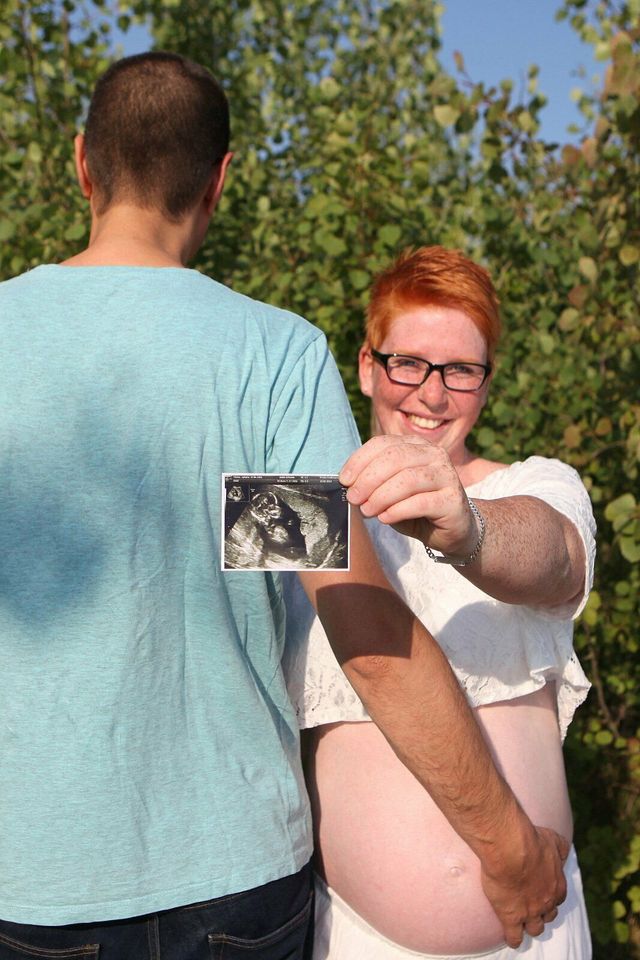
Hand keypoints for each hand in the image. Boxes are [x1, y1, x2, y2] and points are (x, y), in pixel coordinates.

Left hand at [340, 435, 477, 557]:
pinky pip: (421, 502)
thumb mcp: (390, 491)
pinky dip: (397, 510)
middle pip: (395, 458)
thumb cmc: (416, 509)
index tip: (344, 480)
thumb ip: (373, 483)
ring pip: (407, 479)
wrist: (451, 531)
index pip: (383, 443)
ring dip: (380, 496)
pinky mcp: (453, 499)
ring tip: (367, 511)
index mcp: (416, 445)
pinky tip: (385, 518)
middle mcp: (434, 454)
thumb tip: (348, 484)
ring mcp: (447, 475)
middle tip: (353, 498)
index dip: (359, 460)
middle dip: (368, 479)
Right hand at [480, 825, 569, 947]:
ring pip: (535, 929)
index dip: (550, 896)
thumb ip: (560, 848)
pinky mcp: (511, 917)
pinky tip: (511, 938)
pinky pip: (515, 936)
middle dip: (542, 913)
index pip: (558, 898)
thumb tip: (564, 851)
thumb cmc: (531, 841)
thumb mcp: (553, 840)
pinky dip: (514, 939)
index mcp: (556, 885)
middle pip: (548, 916)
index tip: (543, 893)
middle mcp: (546, 902)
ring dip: (530, 926)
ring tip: (523, 924)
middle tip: (533, 908)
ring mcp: (530, 912)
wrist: (511, 848)